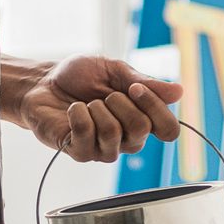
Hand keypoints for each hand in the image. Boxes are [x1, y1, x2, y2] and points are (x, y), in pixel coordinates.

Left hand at [18, 55, 184, 162]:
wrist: (44, 82)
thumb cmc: (80, 76)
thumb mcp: (115, 71)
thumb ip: (145, 83)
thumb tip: (179, 92)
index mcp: (141, 118)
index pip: (168, 130)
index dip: (156, 108)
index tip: (135, 87)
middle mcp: (127, 139)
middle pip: (142, 129)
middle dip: (122, 102)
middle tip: (106, 94)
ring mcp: (103, 148)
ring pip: (113, 133)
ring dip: (97, 108)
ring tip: (86, 103)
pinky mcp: (79, 152)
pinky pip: (86, 134)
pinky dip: (78, 113)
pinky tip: (73, 110)